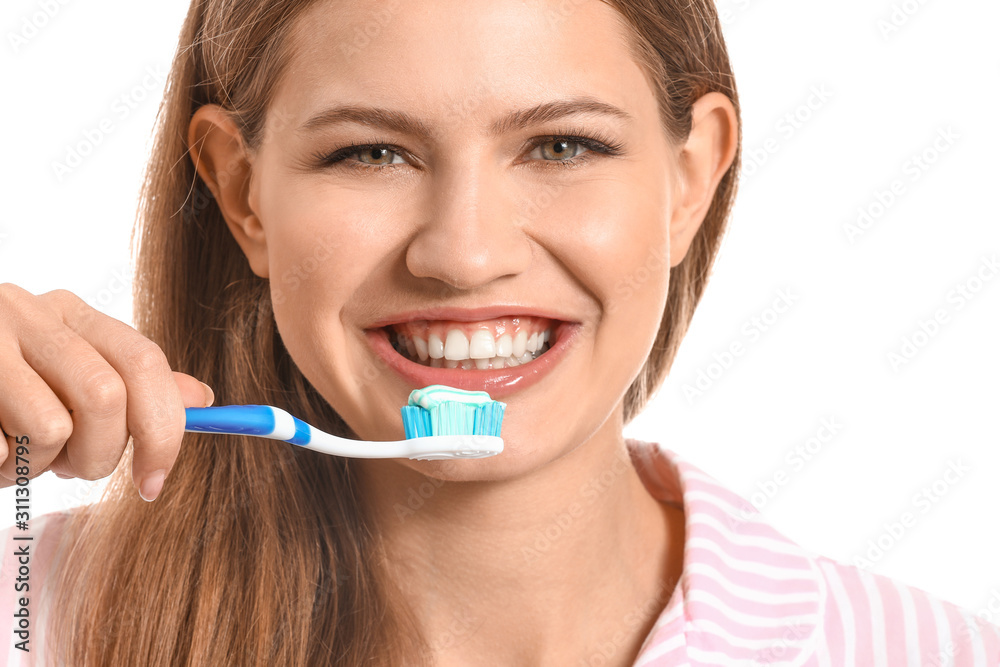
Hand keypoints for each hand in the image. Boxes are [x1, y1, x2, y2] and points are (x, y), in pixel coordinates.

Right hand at [0, 284, 213, 500]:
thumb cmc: (0, 395)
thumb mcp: (69, 382)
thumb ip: (132, 388)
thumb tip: (202, 399)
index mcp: (71, 312)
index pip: (145, 362)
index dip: (163, 429)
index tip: (156, 483)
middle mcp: (27, 311)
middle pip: (105, 395)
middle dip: (98, 455)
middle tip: (70, 467)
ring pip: (50, 427)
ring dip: (36, 465)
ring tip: (13, 452)